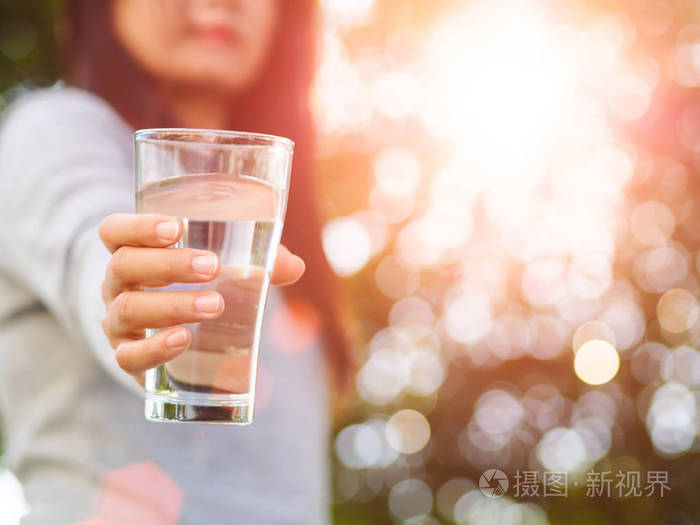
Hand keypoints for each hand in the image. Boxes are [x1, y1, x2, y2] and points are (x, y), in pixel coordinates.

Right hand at [98, 213, 304, 382]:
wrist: (174, 341)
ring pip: (129, 309)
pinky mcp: (128, 358)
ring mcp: (117, 323)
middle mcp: (117, 285)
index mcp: (134, 253)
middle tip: (212, 266)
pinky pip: (129, 356)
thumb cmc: (197, 289)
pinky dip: (155, 348)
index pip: (114, 231)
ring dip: (172, 305)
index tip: (175, 227)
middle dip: (168, 264)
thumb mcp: (224, 268)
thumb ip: (257, 261)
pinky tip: (183, 339)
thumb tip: (294, 267)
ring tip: (214, 305)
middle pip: (124, 265)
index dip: (138, 226)